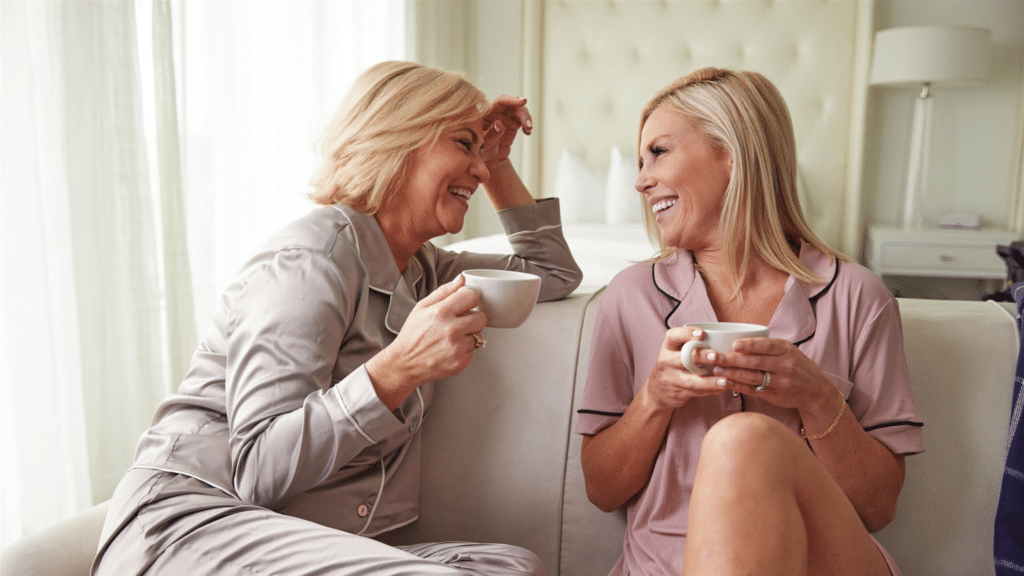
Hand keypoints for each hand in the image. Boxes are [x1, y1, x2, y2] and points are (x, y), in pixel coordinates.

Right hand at [366, 275, 486, 409]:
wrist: (404, 364)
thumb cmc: (412, 335)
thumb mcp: (422, 307)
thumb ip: (444, 291)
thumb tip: (461, 279)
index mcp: (441, 312)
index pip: (472, 297)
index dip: (469, 299)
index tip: (465, 303)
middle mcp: (451, 330)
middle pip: (481, 317)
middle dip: (472, 318)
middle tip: (460, 322)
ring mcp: (457, 348)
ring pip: (478, 334)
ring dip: (469, 334)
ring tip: (452, 337)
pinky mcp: (461, 362)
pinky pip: (474, 350)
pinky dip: (465, 349)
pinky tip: (451, 348)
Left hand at [481, 95, 531, 163]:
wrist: (489, 157)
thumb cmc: (481, 149)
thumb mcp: (484, 144)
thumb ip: (491, 134)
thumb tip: (499, 124)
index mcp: (487, 112)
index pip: (500, 102)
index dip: (511, 100)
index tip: (523, 101)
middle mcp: (497, 111)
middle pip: (512, 105)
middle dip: (522, 113)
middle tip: (528, 124)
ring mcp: (506, 116)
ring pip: (519, 110)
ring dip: (526, 118)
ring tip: (528, 129)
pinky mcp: (513, 122)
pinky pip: (523, 119)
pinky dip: (527, 124)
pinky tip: (527, 132)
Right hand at [641, 327, 729, 410]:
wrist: (658, 390)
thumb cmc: (674, 364)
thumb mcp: (676, 351)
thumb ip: (691, 345)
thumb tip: (721, 338)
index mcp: (668, 347)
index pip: (673, 336)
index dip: (687, 334)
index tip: (702, 334)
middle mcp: (666, 361)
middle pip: (683, 358)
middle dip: (701, 356)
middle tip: (716, 356)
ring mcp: (671, 378)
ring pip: (691, 380)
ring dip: (709, 381)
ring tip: (725, 380)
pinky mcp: (677, 392)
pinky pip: (696, 392)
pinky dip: (711, 390)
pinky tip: (722, 387)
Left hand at [708, 337, 835, 413]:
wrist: (816, 390)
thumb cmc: (796, 365)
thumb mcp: (789, 350)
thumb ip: (768, 346)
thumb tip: (736, 340)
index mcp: (787, 350)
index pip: (767, 346)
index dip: (749, 345)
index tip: (733, 344)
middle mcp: (785, 366)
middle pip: (756, 362)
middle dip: (733, 359)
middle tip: (715, 356)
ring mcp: (780, 382)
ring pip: (753, 377)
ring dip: (732, 373)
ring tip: (716, 369)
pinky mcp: (775, 395)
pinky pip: (753, 390)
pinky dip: (738, 386)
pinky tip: (726, 382)